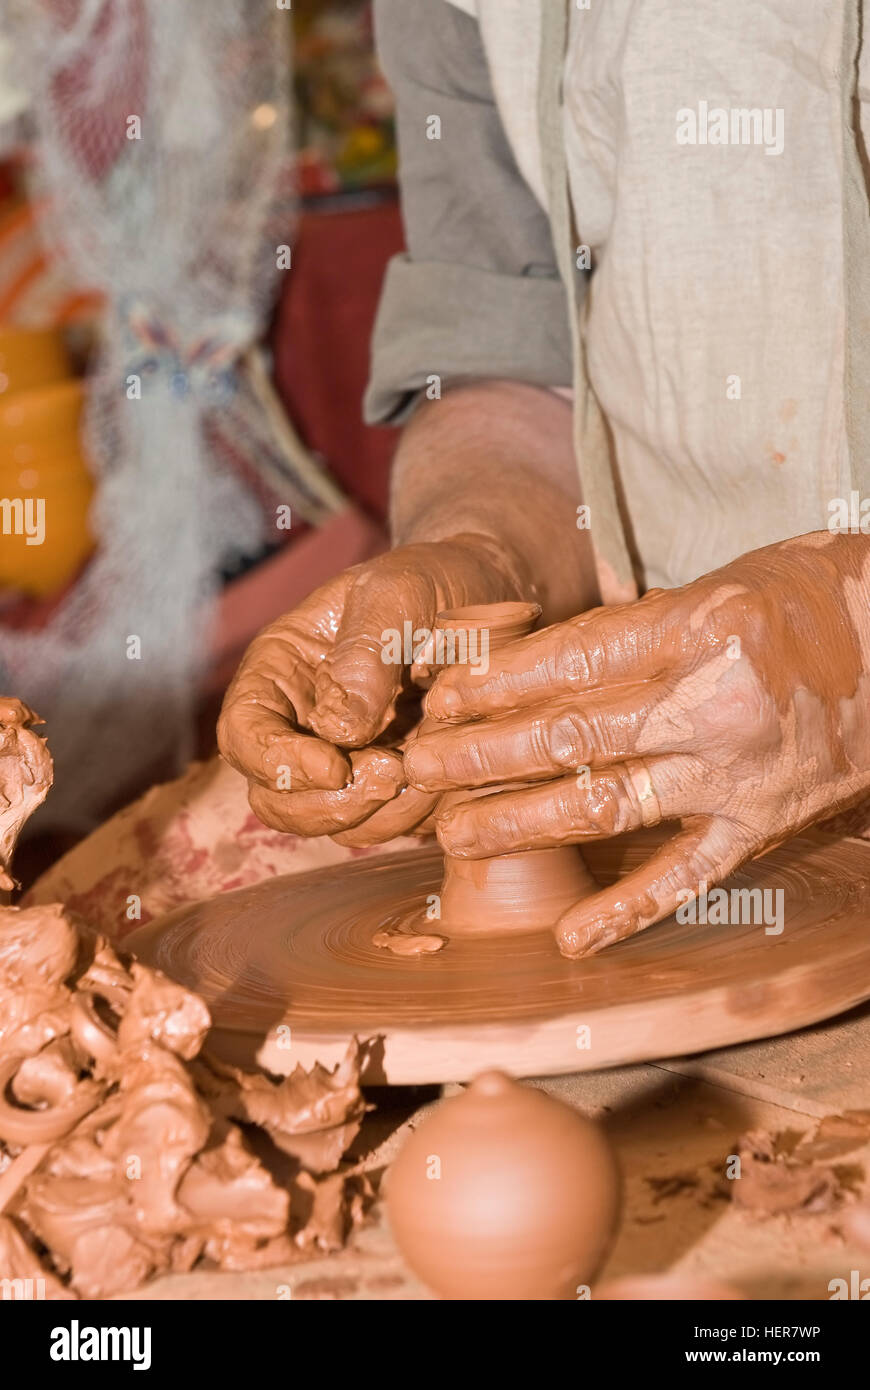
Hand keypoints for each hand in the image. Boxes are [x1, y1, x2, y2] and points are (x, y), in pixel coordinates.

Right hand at [217, 535, 527, 841]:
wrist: (487, 593)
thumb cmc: (432, 581)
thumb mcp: (398, 594)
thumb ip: (364, 654)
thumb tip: (337, 730)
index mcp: (280, 673)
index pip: (244, 734)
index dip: (275, 762)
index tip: (334, 767)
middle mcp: (300, 726)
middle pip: (276, 798)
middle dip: (328, 803)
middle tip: (390, 774)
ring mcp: (344, 761)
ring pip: (330, 823)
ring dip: (375, 815)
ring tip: (424, 771)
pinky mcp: (389, 786)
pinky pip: (384, 826)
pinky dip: (410, 817)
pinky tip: (443, 777)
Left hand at [405, 533, 869, 954]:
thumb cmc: (810, 600)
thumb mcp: (721, 584)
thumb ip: (636, 628)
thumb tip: (540, 663)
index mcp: (698, 628)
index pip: (572, 663)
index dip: (497, 685)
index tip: (442, 699)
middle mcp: (712, 704)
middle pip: (571, 735)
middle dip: (482, 754)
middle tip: (417, 766)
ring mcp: (737, 772)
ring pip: (609, 806)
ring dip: (522, 824)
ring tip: (453, 835)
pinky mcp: (762, 825)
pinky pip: (688, 876)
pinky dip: (629, 911)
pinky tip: (571, 938)